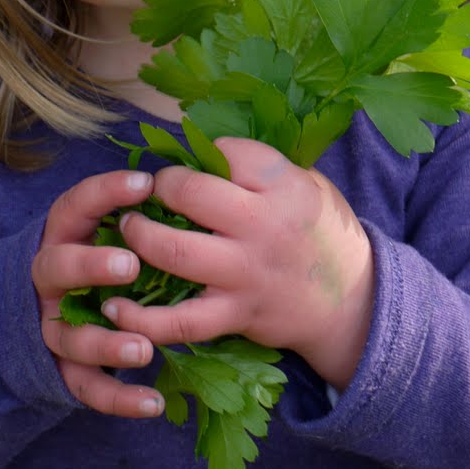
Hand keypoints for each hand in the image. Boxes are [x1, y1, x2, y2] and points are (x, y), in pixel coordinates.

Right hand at [32, 169, 164, 416]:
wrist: (61, 309)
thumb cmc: (112, 254)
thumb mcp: (122, 225)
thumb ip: (147, 207)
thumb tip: (202, 170)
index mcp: (67, 235)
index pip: (75, 206)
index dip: (104, 193)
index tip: (144, 185)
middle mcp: (53, 278)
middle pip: (55, 268)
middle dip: (89, 265)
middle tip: (130, 265)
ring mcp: (55, 326)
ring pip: (69, 337)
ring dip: (105, 343)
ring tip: (144, 347)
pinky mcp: (69, 368)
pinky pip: (87, 387)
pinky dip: (118, 397)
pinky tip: (153, 403)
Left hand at [103, 138, 374, 388]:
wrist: (353, 301)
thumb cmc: (321, 232)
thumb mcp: (308, 184)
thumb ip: (260, 168)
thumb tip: (200, 147)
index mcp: (286, 186)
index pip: (227, 151)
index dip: (199, 153)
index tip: (193, 166)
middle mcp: (265, 227)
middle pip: (192, 195)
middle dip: (159, 188)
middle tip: (150, 195)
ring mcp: (246, 273)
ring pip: (175, 252)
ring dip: (139, 238)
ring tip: (129, 230)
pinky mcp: (236, 314)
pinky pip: (180, 321)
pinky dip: (141, 318)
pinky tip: (116, 307)